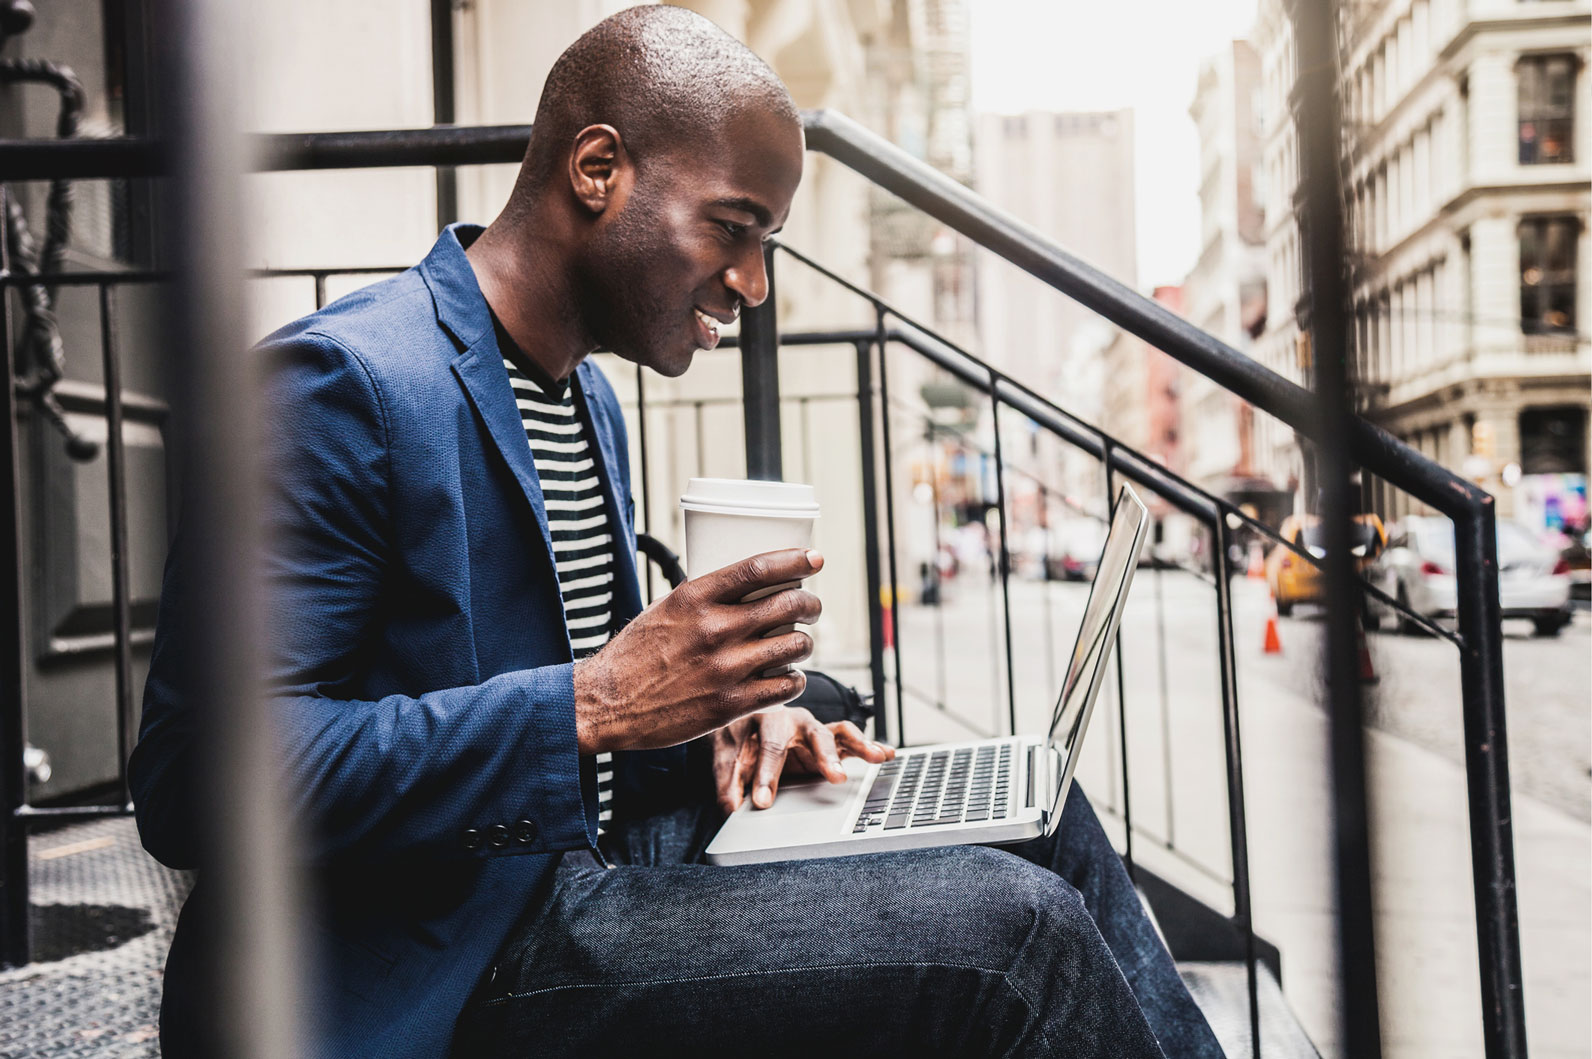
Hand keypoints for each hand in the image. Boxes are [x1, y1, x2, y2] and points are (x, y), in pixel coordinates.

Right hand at [573, 548, 822, 753]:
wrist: (608, 704)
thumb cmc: (635, 654)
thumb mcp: (665, 609)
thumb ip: (704, 597)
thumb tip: (745, 585)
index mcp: (695, 598)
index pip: (758, 569)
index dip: (795, 560)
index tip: (814, 558)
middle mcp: (714, 629)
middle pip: (787, 604)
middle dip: (810, 603)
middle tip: (811, 607)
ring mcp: (725, 668)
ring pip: (795, 645)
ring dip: (804, 642)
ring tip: (798, 644)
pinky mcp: (730, 705)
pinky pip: (786, 686)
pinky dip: (794, 679)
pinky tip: (787, 676)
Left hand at [711, 706, 894, 814]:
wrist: (747, 720)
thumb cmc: (740, 736)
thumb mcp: (727, 756)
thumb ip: (728, 782)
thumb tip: (730, 807)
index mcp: (768, 719)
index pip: (770, 748)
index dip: (766, 775)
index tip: (762, 802)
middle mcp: (797, 721)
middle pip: (814, 735)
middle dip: (826, 757)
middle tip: (836, 778)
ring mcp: (816, 730)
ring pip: (840, 733)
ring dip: (859, 745)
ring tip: (876, 757)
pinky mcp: (830, 742)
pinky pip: (852, 741)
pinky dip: (870, 746)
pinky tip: (887, 754)